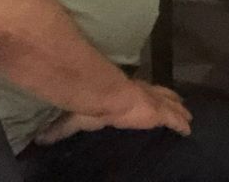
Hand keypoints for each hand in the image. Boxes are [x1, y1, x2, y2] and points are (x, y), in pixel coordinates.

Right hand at [32, 80, 192, 143]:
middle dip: (169, 98)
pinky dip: (181, 123)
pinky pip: (174, 119)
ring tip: (187, 113)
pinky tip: (188, 129)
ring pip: (170, 104)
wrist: (106, 97)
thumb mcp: (76, 118)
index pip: (139, 91)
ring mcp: (152, 102)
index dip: (147, 93)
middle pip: (159, 94)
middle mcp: (141, 92)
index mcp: (124, 92)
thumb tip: (39, 138)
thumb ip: (60, 128)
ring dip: (178, 108)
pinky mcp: (158, 113)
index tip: (152, 96)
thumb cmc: (92, 104)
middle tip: (180, 103)